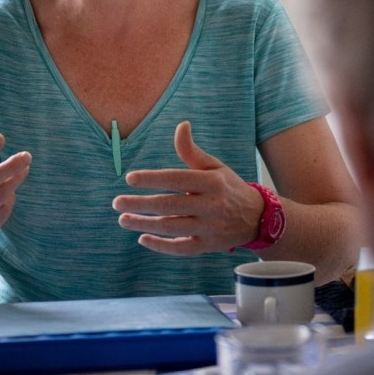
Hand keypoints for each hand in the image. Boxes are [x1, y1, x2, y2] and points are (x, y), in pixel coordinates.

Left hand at [113, 121, 264, 254]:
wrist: (256, 218)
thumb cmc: (227, 187)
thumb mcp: (214, 166)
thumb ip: (192, 151)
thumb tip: (181, 125)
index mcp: (212, 182)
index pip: (177, 179)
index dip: (152, 178)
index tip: (130, 178)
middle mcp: (211, 205)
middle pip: (170, 205)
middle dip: (140, 204)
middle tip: (117, 202)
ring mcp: (210, 228)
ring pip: (172, 227)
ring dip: (144, 224)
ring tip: (123, 219)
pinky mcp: (208, 246)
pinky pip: (181, 248)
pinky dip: (161, 246)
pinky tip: (142, 239)